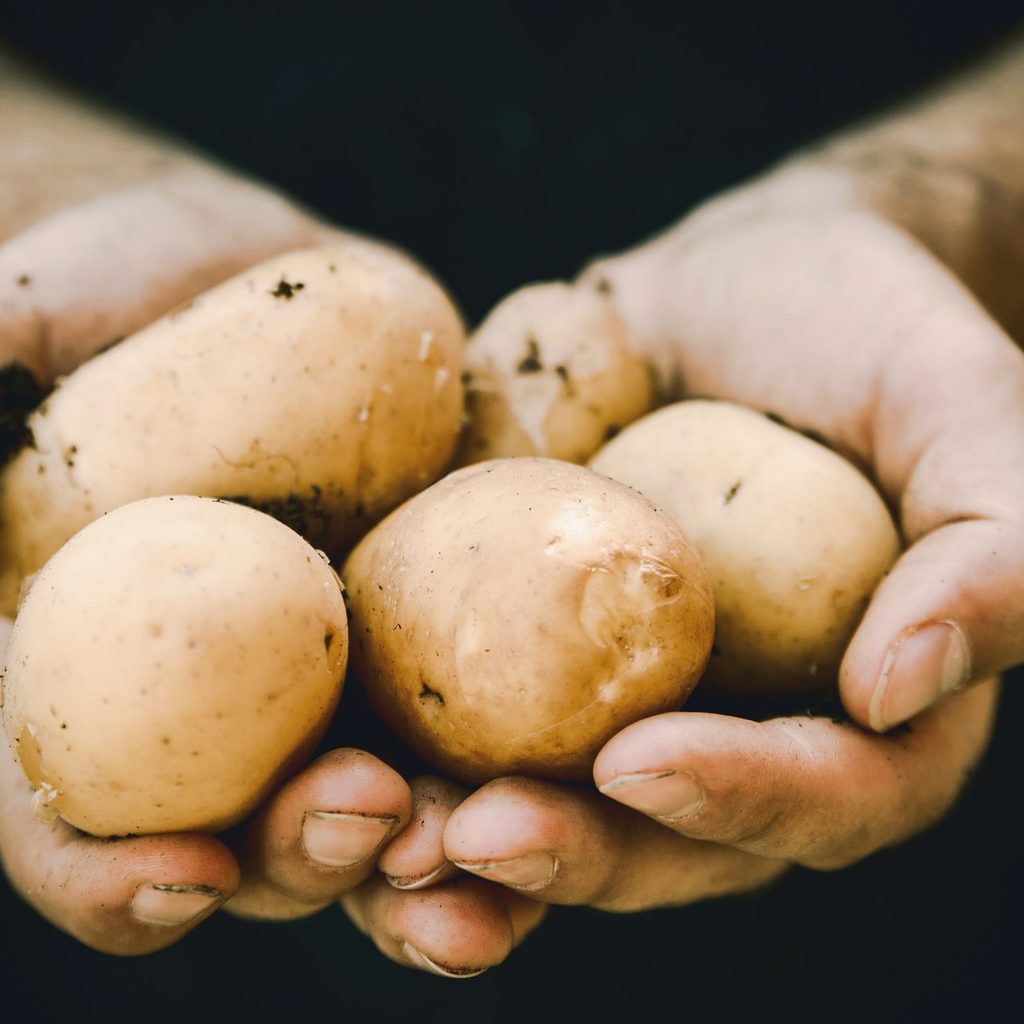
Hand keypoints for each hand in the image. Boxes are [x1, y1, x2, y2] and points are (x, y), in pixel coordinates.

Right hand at [0, 164, 540, 968]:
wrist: (211, 268)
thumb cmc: (78, 292)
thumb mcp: (6, 318)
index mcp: (80, 680)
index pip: (68, 822)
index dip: (103, 872)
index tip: (177, 870)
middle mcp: (209, 706)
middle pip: (248, 838)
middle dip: (304, 856)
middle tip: (368, 818)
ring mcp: (325, 670)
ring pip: (377, 802)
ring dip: (433, 842)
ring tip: (485, 829)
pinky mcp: (429, 616)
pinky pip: (482, 705)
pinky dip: (527, 748)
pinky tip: (585, 757)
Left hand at [374, 154, 1020, 942]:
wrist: (737, 287)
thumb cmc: (868, 337)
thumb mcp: (967, 410)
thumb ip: (993, 544)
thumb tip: (903, 683)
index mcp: (854, 712)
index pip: (820, 799)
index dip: (740, 801)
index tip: (646, 762)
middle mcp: (729, 730)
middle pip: (660, 843)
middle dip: (572, 854)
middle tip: (478, 838)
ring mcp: (612, 698)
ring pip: (543, 814)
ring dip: (454, 853)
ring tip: (376, 841)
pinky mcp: (514, 647)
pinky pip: (451, 726)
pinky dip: (389, 759)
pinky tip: (322, 763)